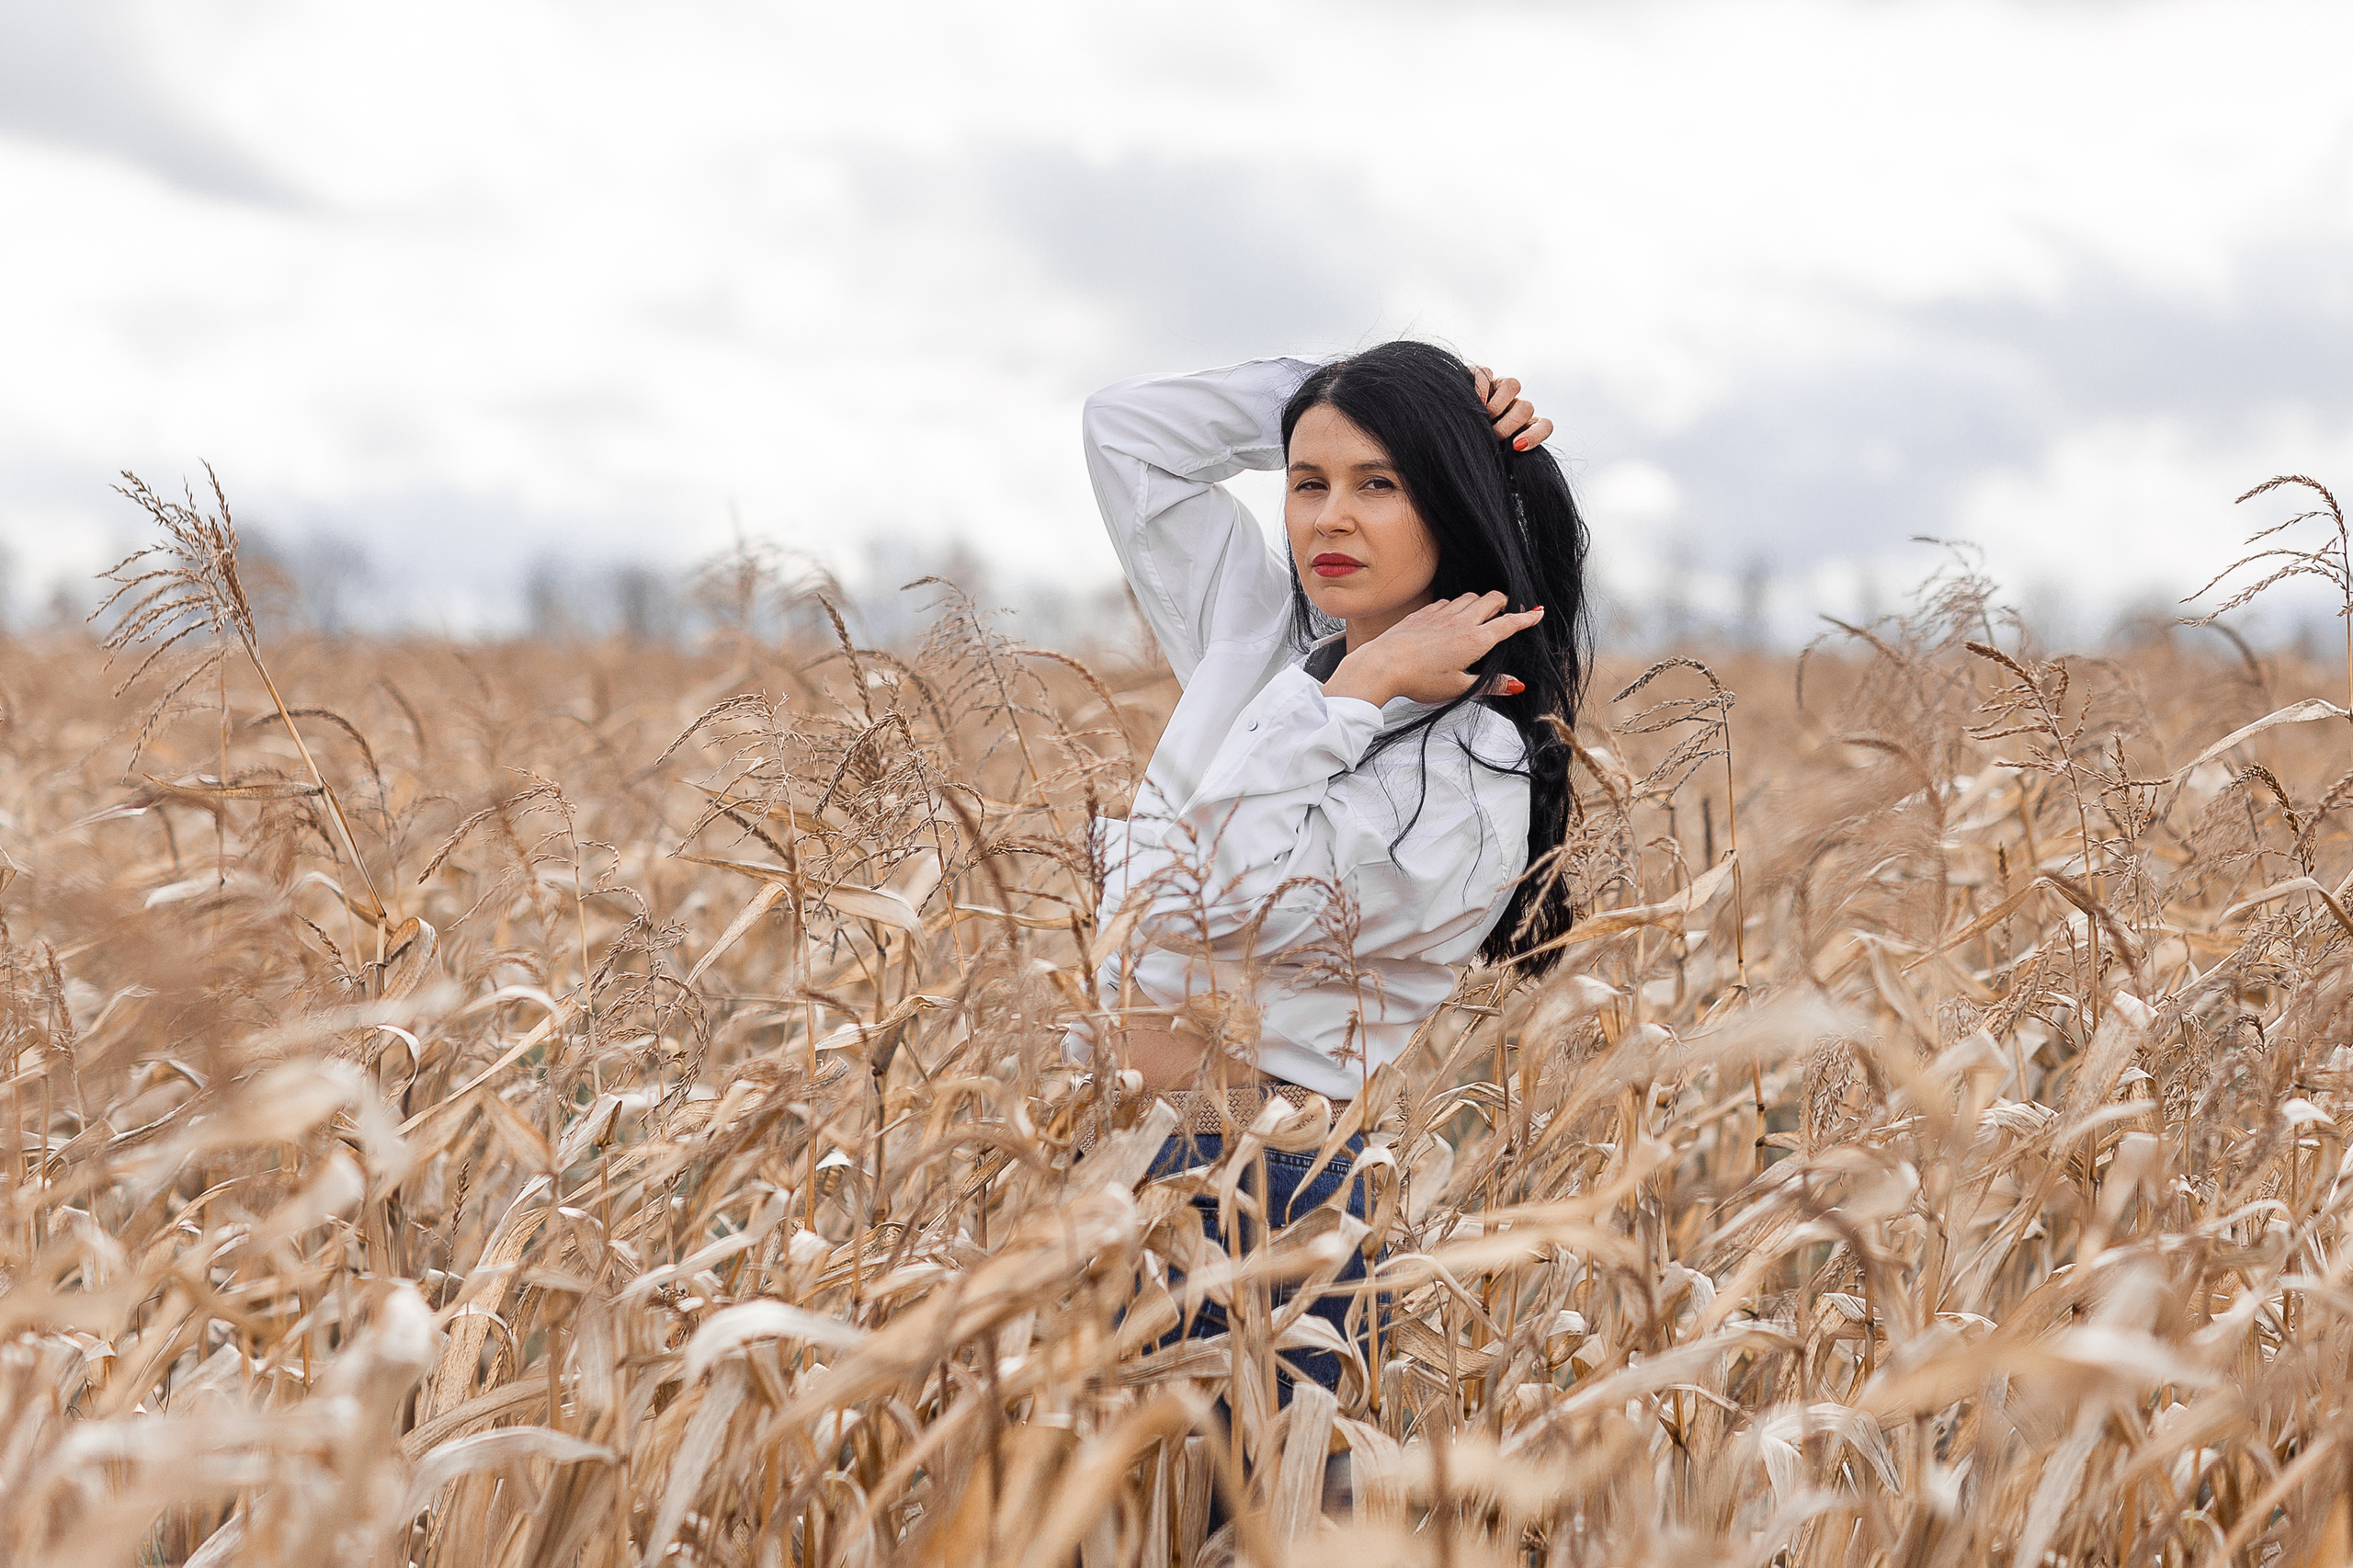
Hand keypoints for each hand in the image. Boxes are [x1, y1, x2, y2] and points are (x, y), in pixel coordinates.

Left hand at [1324, 592, 1545, 707]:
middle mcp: (1461, 621)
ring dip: (1481, 602)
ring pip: (1470, 597)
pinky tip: (1452, 616)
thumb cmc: (1418, 679)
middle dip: (1505, 603)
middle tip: (1508, 612)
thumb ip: (1490, 685)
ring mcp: (1441, 613)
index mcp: (1475, 640)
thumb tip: (1515, 685)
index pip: (1509, 624)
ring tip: (1482, 613)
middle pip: (1492, 599)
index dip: (1526, 618)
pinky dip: (1456, 605)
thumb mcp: (1458, 688)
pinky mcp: (1423, 613)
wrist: (1382, 665)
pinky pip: (1447, 601)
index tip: (1537, 614)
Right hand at [1472, 366, 1552, 451]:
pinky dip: (1481, 387)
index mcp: (1522, 425)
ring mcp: (1498, 388)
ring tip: (1484, 415)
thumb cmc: (1472, 444)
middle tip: (1494, 435)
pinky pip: (1486, 374)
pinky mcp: (1479, 376)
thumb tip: (1513, 452)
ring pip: (1513, 385)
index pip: (1544, 426)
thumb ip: (1504, 455)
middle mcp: (1513, 405)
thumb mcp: (1491, 453)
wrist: (1447, 426)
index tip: (1517, 446)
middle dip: (1510, 424)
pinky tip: (1474, 400)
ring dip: (1498, 404)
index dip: (1535, 435)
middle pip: (1527, 407)